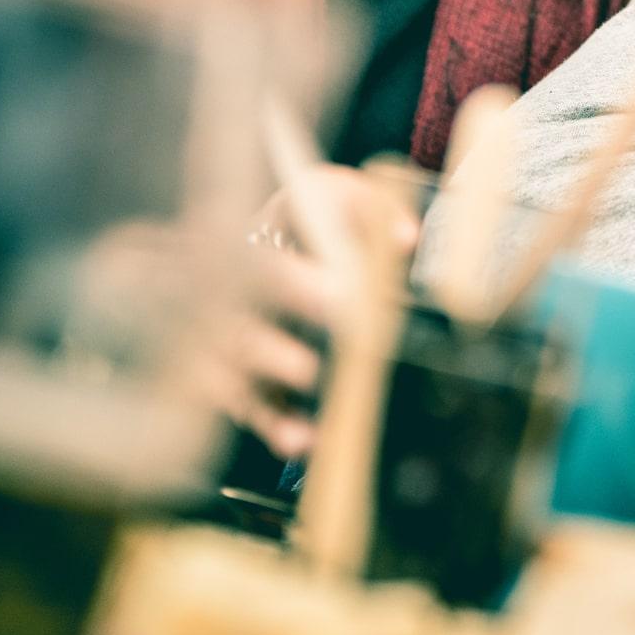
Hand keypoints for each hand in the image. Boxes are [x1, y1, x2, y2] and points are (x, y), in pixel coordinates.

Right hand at [208, 168, 419, 458]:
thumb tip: (406, 238)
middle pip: (237, 332)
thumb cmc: (302, 219)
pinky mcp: (242, 381)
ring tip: (301, 421)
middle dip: (269, 352)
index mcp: (248, 249)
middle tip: (308, 367)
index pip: (260, 267)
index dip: (292, 285)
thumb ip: (365, 205)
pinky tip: (302, 441)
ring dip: (266, 400)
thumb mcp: (328, 194)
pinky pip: (250, 409)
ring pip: (233, 379)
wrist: (254, 242)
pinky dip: (274, 428)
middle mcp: (228, 301)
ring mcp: (228, 346)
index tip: (335, 295)